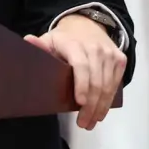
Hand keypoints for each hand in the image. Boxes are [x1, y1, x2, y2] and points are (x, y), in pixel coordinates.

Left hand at [24, 14, 124, 130]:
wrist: (87, 25)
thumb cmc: (64, 40)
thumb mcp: (48, 40)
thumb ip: (39, 45)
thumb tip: (28, 41)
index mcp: (74, 44)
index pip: (81, 65)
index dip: (81, 84)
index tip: (79, 103)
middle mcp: (95, 47)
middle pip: (96, 81)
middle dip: (91, 106)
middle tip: (83, 123)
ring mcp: (109, 54)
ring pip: (108, 86)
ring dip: (100, 107)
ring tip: (91, 122)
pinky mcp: (120, 59)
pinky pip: (116, 83)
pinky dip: (109, 100)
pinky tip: (101, 111)